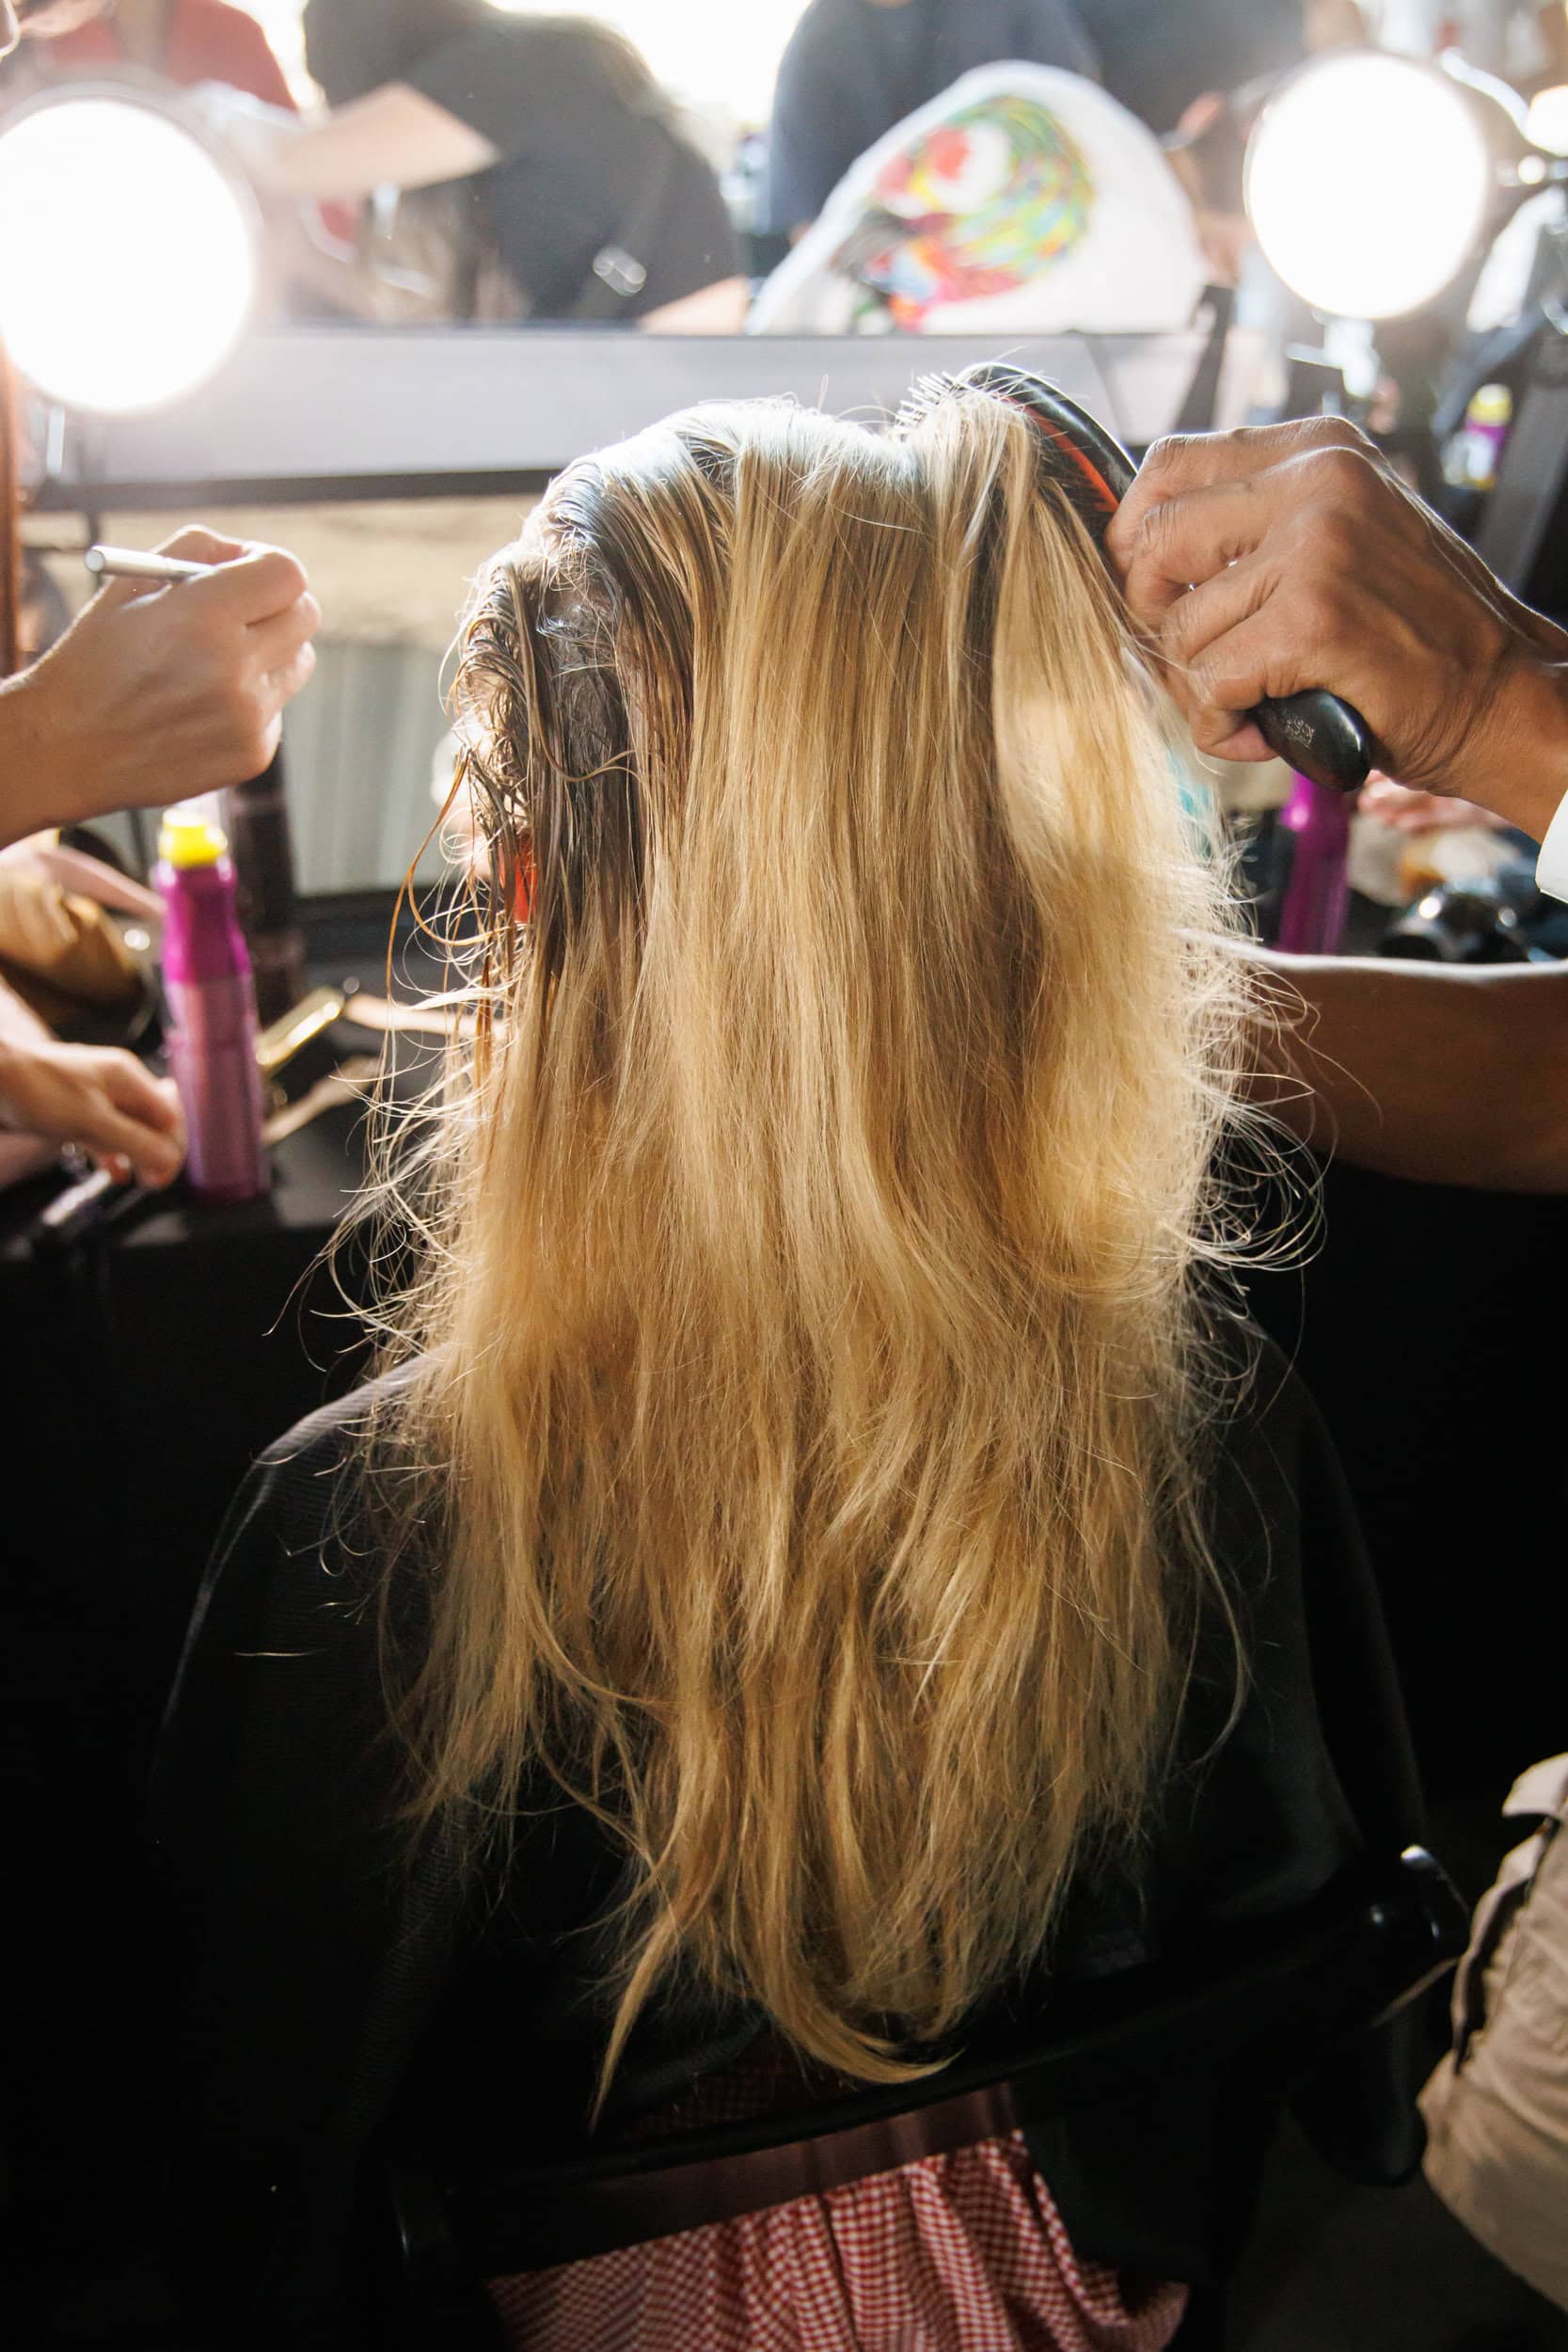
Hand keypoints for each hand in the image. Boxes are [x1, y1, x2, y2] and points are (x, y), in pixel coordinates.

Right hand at [0, 527, 319, 842]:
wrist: (71, 746)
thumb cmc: (100, 655)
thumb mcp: (131, 583)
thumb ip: (199, 551)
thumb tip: (251, 554)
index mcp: (202, 616)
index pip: (287, 575)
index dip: (271, 566)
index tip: (254, 571)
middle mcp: (233, 669)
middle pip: (305, 616)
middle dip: (279, 605)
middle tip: (249, 610)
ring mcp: (248, 718)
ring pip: (297, 664)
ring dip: (268, 654)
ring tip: (213, 664)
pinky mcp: (252, 755)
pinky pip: (276, 709)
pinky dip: (252, 702)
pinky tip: (202, 709)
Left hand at [0, 1039, 184, 1187]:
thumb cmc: (38, 1091)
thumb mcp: (91, 1121)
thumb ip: (134, 1141)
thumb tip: (170, 1160)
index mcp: (128, 1078)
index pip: (170, 1116)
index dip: (172, 1148)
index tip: (160, 1178)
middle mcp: (119, 1084)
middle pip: (154, 1123)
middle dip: (158, 1153)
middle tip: (150, 1183)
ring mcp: (98, 1096)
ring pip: (132, 1130)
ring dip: (138, 1155)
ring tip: (138, 1181)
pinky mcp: (78, 1110)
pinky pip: (107, 1134)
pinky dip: (114, 1154)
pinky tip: (115, 1174)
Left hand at [1107, 417, 1567, 840]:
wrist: (1504, 698)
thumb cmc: (1414, 637)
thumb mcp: (1339, 543)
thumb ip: (1258, 529)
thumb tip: (1139, 551)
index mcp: (1317, 449)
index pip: (1169, 466)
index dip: (1136, 541)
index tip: (1153, 596)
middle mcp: (1317, 477)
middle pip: (1154, 540)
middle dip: (1154, 620)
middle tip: (1196, 666)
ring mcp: (1318, 543)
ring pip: (1180, 626)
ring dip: (1199, 691)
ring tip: (1253, 707)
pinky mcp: (1316, 616)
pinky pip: (1211, 681)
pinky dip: (1223, 726)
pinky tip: (1265, 730)